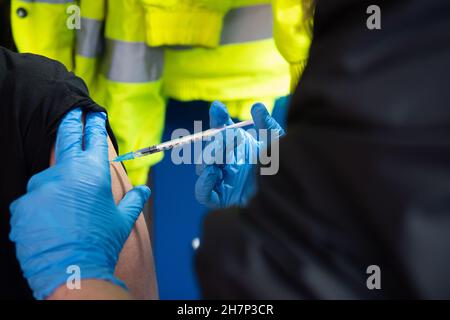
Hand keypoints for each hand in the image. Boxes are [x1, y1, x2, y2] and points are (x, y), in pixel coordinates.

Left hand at [9, 108, 150, 299]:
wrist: (73, 272)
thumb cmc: (101, 243)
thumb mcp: (123, 220)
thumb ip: (135, 200)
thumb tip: (144, 189)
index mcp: (92, 174)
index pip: (92, 139)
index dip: (93, 124)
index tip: (93, 114)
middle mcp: (64, 174)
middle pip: (65, 139)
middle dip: (70, 122)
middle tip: (72, 113)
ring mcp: (40, 189)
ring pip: (48, 178)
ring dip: (57, 185)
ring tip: (67, 208)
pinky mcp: (22, 205)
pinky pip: (33, 200)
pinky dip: (42, 206)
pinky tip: (52, 221)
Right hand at [195, 101, 284, 208]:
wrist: (288, 193)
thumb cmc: (284, 169)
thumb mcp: (278, 146)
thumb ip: (267, 126)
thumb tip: (256, 106)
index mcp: (238, 145)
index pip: (222, 128)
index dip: (218, 117)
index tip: (218, 108)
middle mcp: (228, 160)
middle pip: (210, 148)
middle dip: (215, 143)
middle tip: (225, 139)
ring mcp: (223, 179)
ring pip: (203, 168)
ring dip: (208, 160)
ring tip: (219, 159)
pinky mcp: (221, 198)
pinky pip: (203, 194)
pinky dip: (203, 184)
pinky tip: (213, 174)